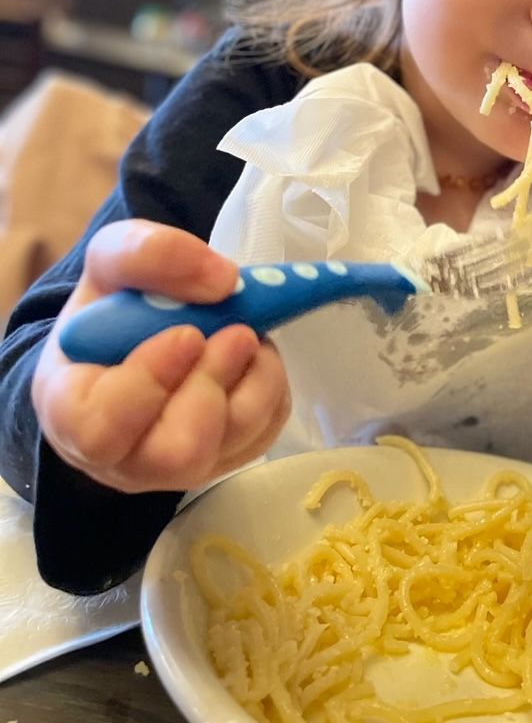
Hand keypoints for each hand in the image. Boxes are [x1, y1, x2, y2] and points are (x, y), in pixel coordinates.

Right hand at [33, 220, 290, 493]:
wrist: (138, 329)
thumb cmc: (113, 304)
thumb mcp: (113, 258)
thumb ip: (150, 254)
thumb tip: (223, 281)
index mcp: (70, 411)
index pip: (98, 429)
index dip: (147, 385)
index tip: (186, 334)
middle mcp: (121, 457)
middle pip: (175, 454)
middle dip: (212, 386)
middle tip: (237, 333)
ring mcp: (174, 468)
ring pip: (227, 448)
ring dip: (253, 384)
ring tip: (247, 336)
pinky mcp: (222, 458)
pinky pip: (261, 435)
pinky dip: (270, 390)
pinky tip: (253, 357)